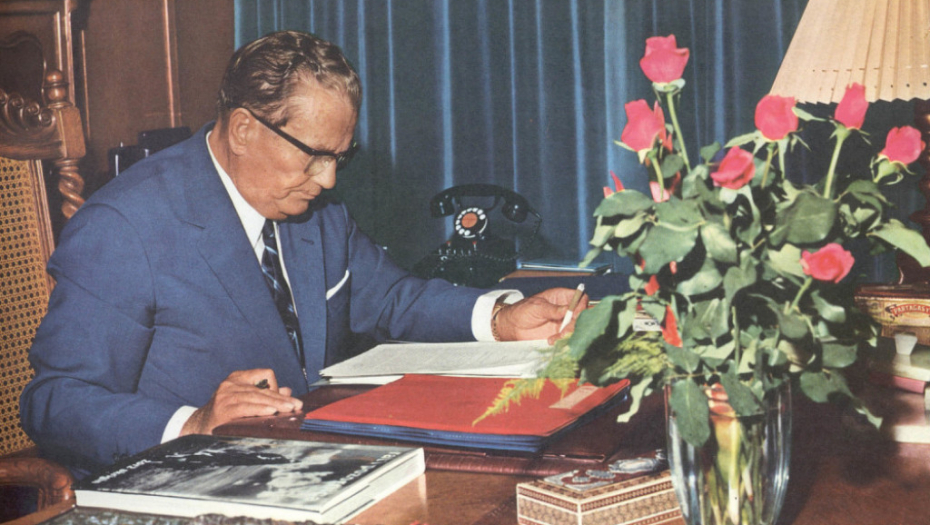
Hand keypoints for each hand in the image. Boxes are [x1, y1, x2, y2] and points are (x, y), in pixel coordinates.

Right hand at [180, 369, 302, 435]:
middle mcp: (231, 384)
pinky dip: (260, 409)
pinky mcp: (223, 409)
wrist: (199, 428)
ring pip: (257, 397)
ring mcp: (225, 396)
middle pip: (263, 388)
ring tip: (288, 410)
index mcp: (237, 378)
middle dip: (282, 398)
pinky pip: (246, 407)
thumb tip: (287, 390)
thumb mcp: (245, 400)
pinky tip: (271, 412)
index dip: (276, 386)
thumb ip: (265, 395)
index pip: (264, 374)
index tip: (286, 400)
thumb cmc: (226, 414)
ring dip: (275, 404)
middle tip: (296, 406)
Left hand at [494, 287, 588, 342]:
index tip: (575, 314)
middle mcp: (565, 309)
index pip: (580, 298)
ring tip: (556, 337)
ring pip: (576, 327)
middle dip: (576, 322)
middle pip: (582, 314)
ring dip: (569, 333)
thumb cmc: (522, 311)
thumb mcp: (537, 307)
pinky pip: (568, 337)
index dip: (581, 305)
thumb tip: (569, 310)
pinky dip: (563, 340)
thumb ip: (553, 309)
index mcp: (561, 297)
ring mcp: (563, 322)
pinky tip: (551, 341)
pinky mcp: (559, 333)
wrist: (512, 327)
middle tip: (565, 329)